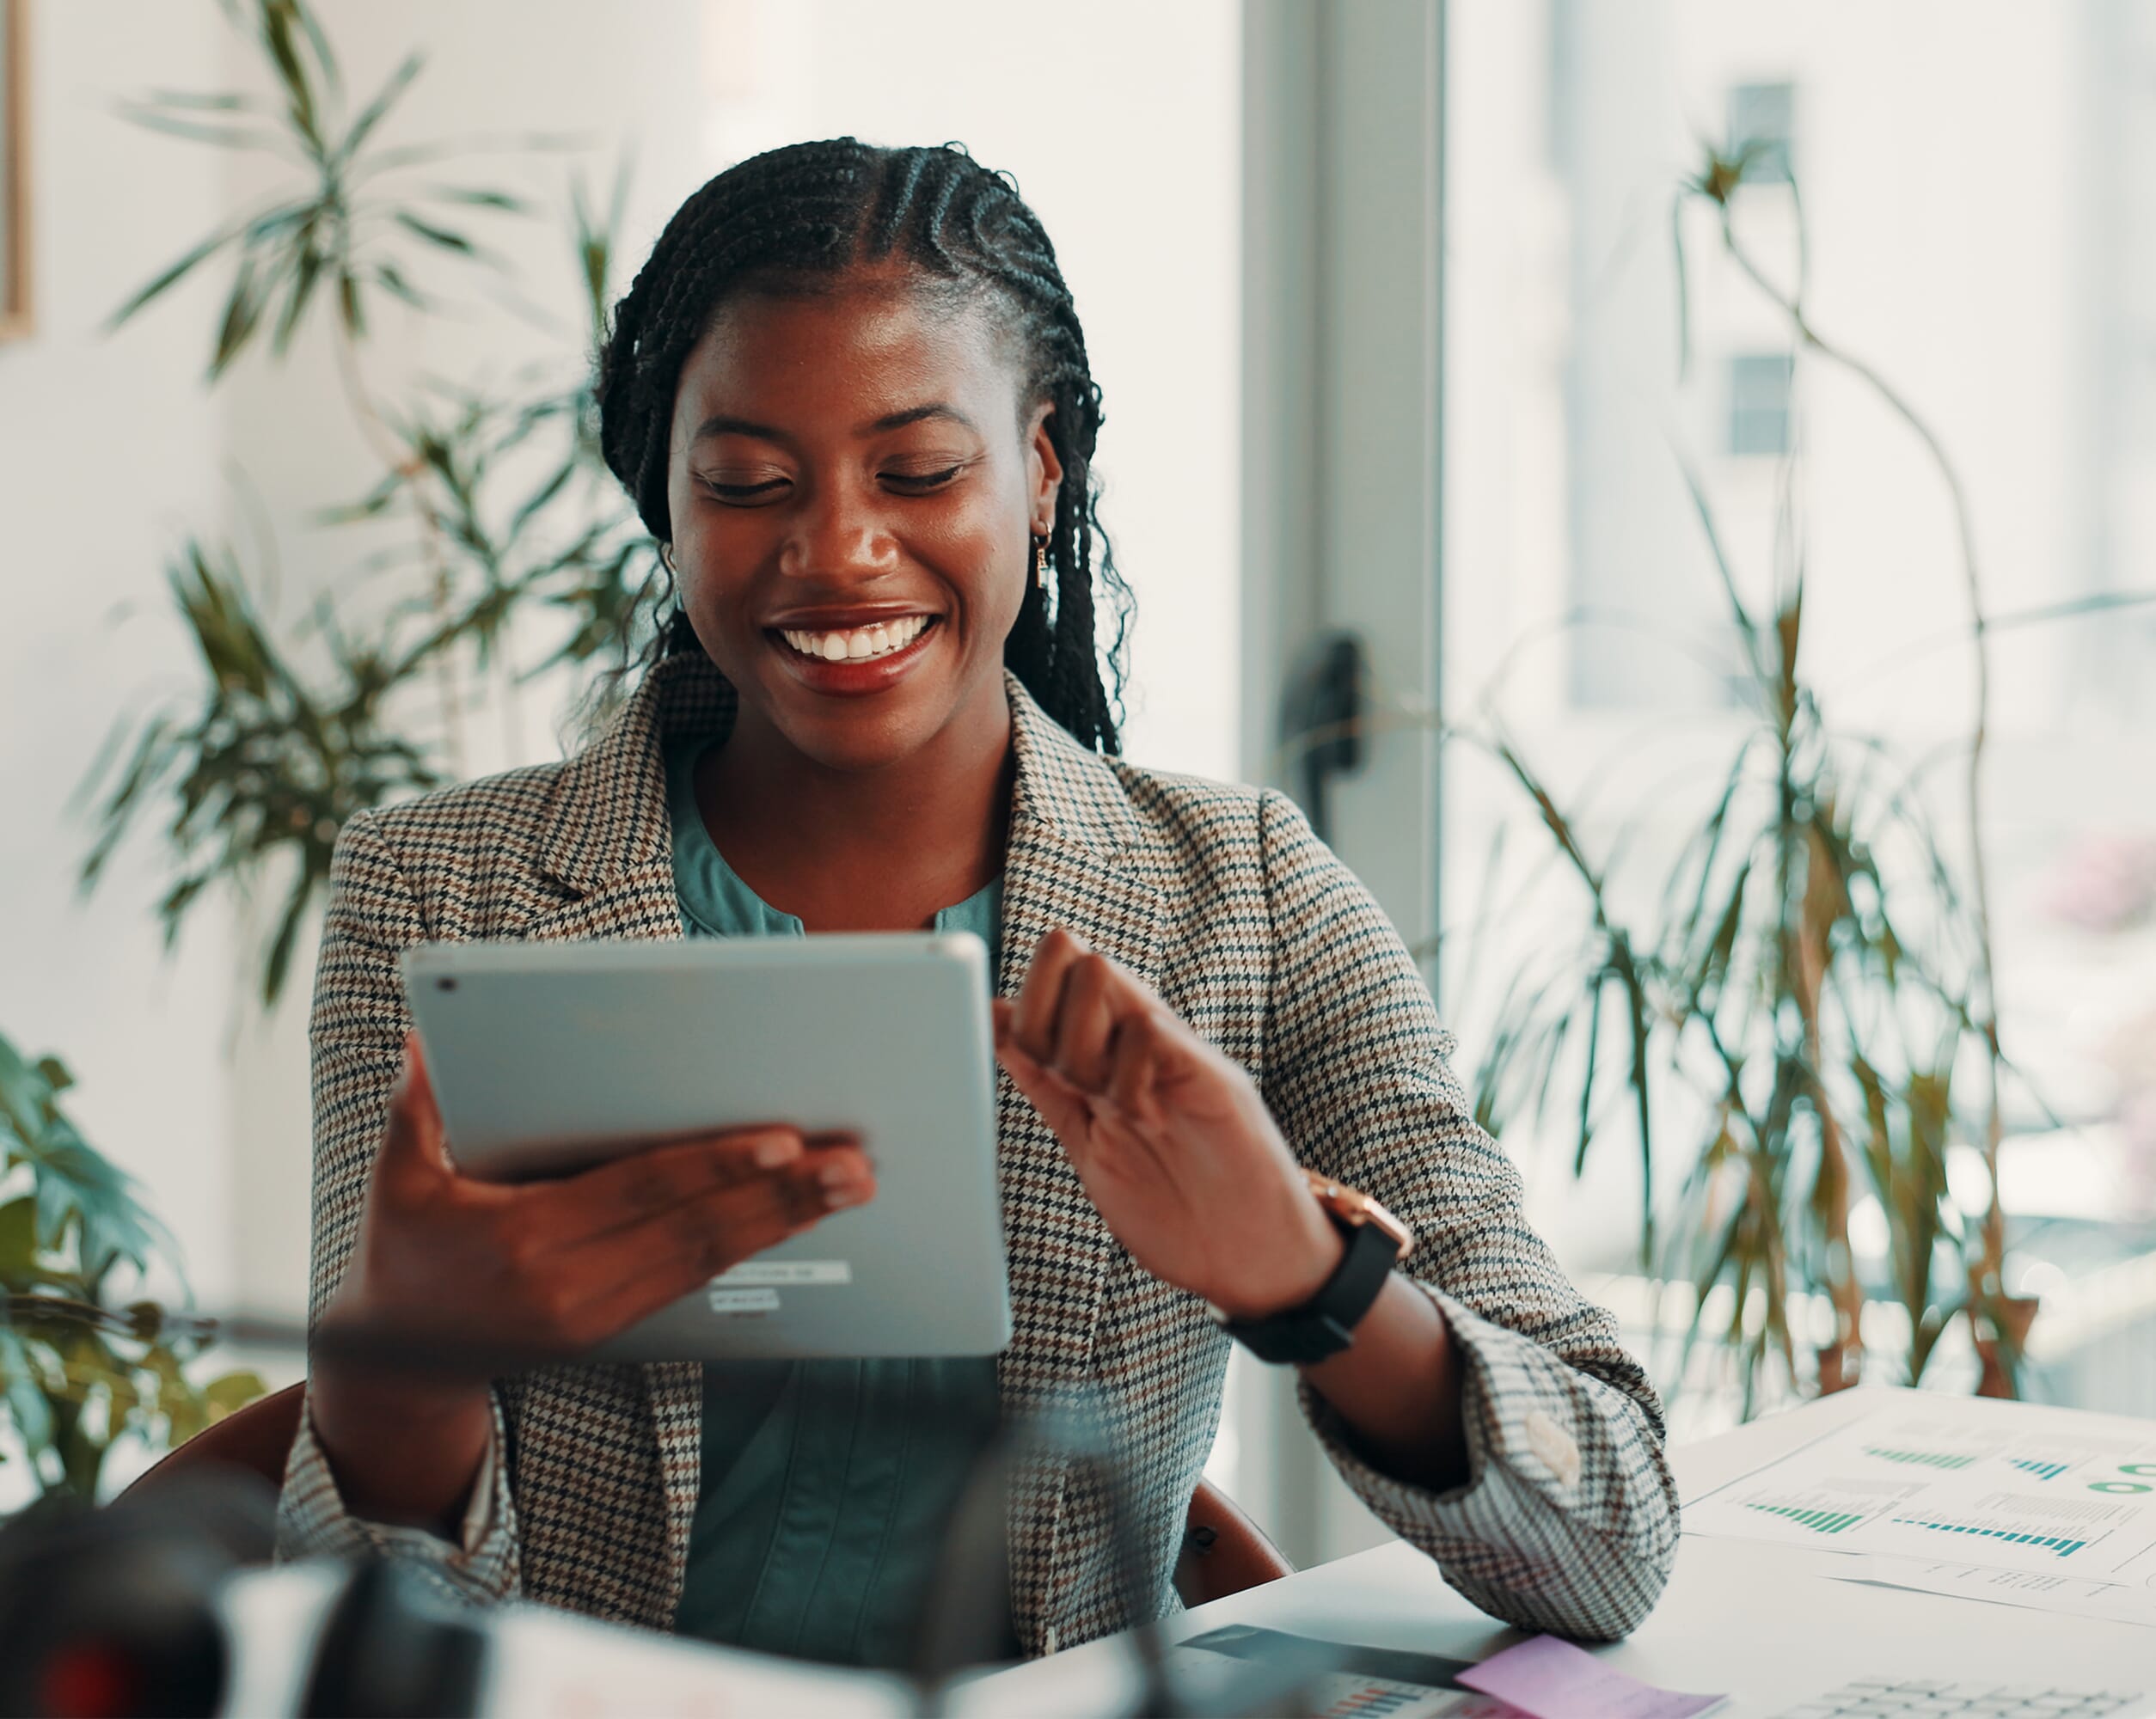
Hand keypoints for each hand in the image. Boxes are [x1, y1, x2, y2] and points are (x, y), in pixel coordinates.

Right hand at [325, 1031, 875, 1371]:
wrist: (393, 1365)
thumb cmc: (401, 1256)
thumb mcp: (397, 1182)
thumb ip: (416, 1110)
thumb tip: (423, 1041)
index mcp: (523, 1239)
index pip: (639, 1192)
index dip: (714, 1166)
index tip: (781, 1140)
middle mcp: (569, 1284)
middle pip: (694, 1230)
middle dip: (781, 1195)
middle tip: (853, 1162)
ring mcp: (595, 1312)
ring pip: (708, 1260)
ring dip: (786, 1220)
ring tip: (849, 1185)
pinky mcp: (611, 1327)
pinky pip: (693, 1279)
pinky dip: (751, 1243)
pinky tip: (798, 1215)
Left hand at [992, 929, 1340, 1320]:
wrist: (1251, 1258)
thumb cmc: (1174, 1208)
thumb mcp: (1088, 1139)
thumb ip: (1048, 1084)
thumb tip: (995, 1021)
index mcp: (1108, 1055)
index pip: (1054, 980)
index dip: (1020, 1003)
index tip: (1014, 1047)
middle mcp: (1140, 1041)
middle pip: (1071, 964)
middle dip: (1042, 1018)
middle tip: (1066, 1081)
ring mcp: (1176, 1053)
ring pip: (1101, 980)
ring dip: (1080, 1045)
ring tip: (1108, 1105)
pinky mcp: (1211, 1075)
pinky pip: (1150, 1032)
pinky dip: (1126, 1076)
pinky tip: (1142, 1118)